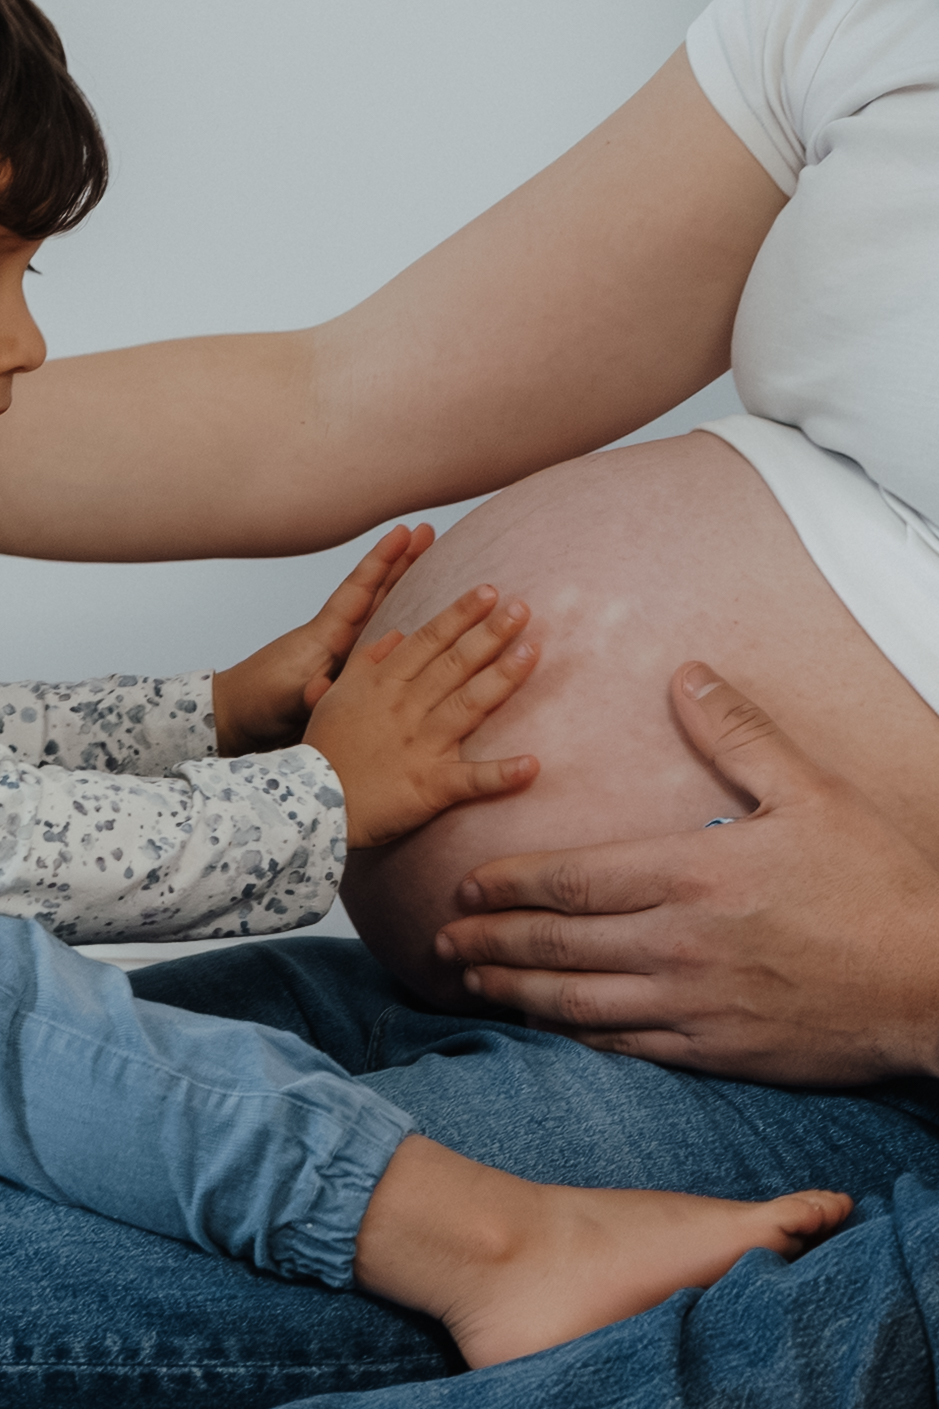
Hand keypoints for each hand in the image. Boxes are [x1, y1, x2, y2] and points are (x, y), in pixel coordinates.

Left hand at [212, 522, 433, 754]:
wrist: (237, 722)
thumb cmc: (254, 706)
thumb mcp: (281, 702)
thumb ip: (304, 696)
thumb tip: (321, 690)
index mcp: (324, 639)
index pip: (359, 593)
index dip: (381, 562)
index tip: (403, 531)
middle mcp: (338, 641)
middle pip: (378, 594)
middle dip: (404, 563)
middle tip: (428, 530)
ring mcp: (344, 655)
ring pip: (384, 614)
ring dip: (408, 589)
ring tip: (435, 563)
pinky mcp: (348, 675)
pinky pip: (383, 644)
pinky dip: (406, 630)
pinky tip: (424, 626)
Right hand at [305, 585, 539, 847]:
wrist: (310, 804)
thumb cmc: (324, 751)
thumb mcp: (337, 695)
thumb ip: (367, 662)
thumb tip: (395, 633)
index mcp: (384, 685)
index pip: (428, 641)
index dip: (460, 614)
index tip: (489, 591)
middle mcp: (405, 709)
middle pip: (454, 664)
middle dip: (490, 633)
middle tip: (523, 608)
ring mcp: (420, 745)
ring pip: (467, 705)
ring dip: (502, 679)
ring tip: (533, 652)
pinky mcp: (430, 786)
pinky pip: (471, 779)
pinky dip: (502, 774)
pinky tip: (532, 765)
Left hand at [435, 662, 938, 1085]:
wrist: (929, 985)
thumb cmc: (875, 886)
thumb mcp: (812, 792)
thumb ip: (739, 734)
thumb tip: (686, 676)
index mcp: (693, 873)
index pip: (574, 877)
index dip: (511, 882)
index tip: (468, 883)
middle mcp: (677, 942)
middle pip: (558, 942)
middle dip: (491, 938)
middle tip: (443, 938)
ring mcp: (691, 1003)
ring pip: (577, 1002)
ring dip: (515, 989)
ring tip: (472, 980)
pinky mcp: (712, 1050)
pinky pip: (623, 1045)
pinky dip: (573, 1035)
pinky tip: (546, 1027)